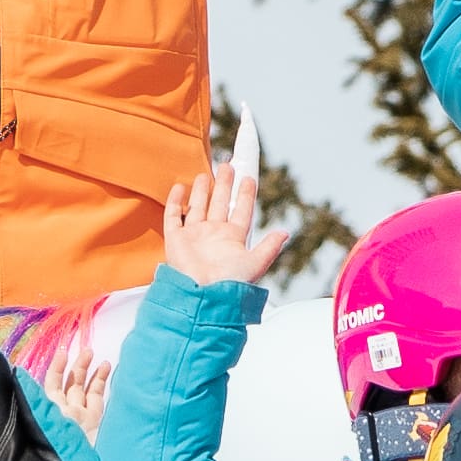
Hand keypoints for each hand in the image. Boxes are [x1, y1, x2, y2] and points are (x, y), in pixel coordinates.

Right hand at [156, 154, 290, 295]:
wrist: (202, 294)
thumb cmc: (229, 283)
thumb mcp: (255, 263)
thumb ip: (270, 247)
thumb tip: (286, 232)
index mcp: (233, 238)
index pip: (241, 210)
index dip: (246, 194)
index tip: (249, 179)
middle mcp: (214, 234)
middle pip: (220, 203)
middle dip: (224, 185)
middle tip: (227, 165)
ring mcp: (194, 236)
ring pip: (198, 206)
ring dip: (201, 190)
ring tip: (205, 173)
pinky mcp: (175, 240)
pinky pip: (174, 216)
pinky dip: (176, 201)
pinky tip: (179, 187)